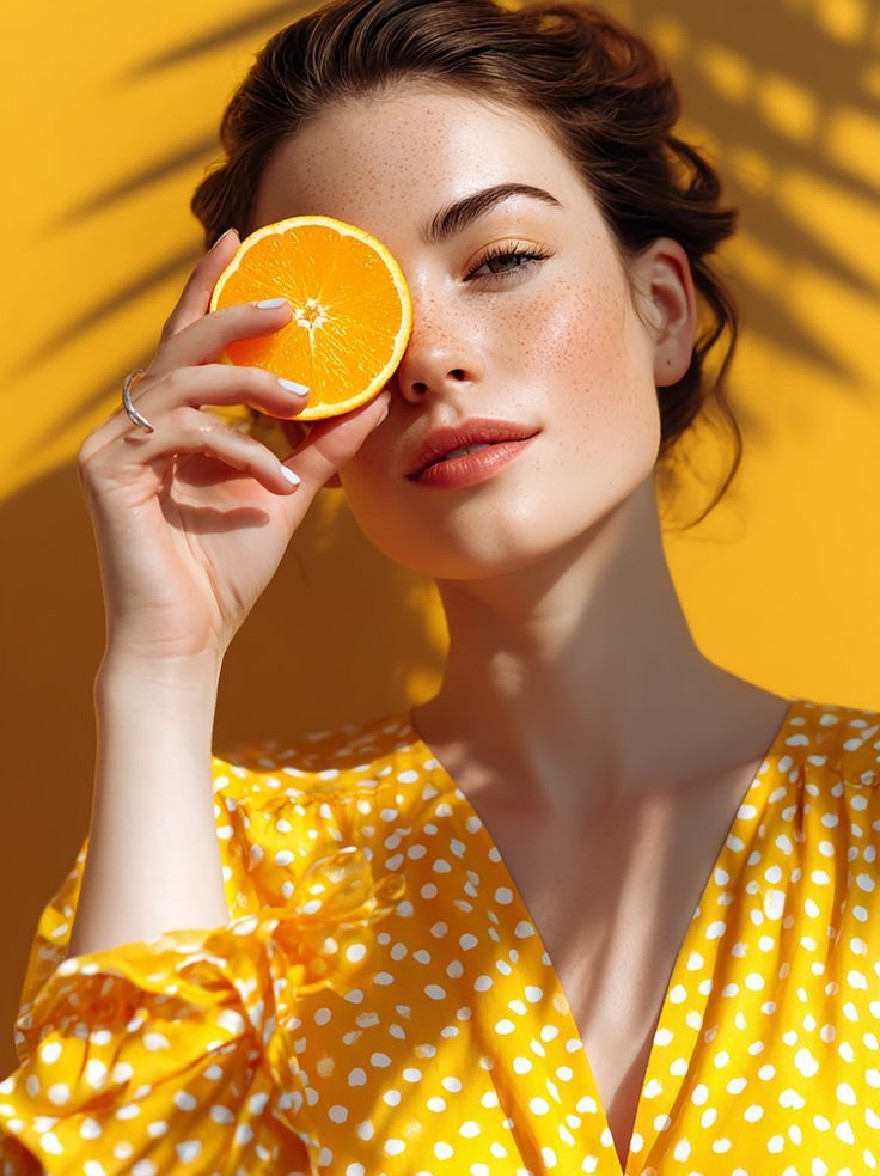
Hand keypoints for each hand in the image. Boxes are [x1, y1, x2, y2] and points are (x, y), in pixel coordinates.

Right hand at [78, 229, 389, 668]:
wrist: (188, 638)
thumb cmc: (228, 570)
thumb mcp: (284, 494)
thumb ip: (320, 449)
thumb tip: (372, 401)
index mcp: (171, 423)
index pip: (190, 344)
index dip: (210, 291)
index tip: (241, 242)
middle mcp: (136, 424)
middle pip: (180, 345)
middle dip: (234, 314)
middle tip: (288, 302)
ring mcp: (113, 444)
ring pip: (181, 380)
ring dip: (247, 383)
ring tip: (304, 396)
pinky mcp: (105, 471)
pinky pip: (179, 432)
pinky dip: (236, 448)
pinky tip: (277, 483)